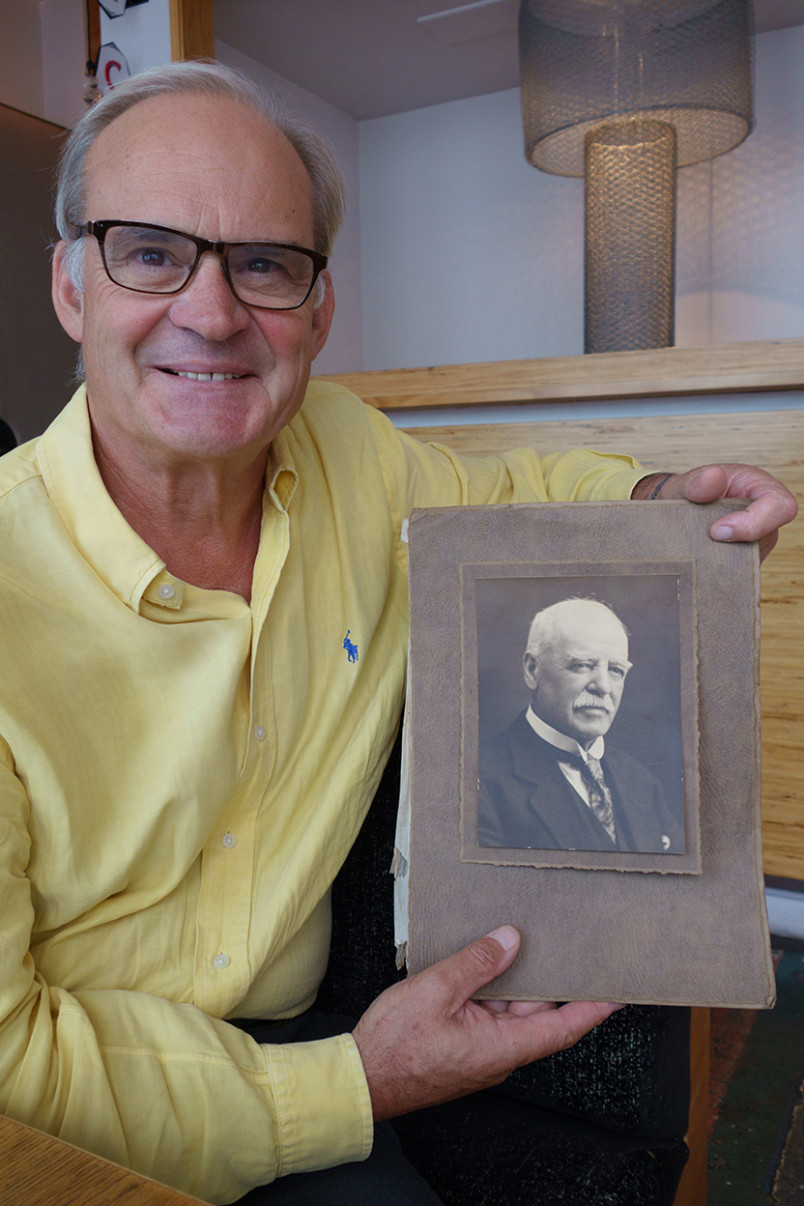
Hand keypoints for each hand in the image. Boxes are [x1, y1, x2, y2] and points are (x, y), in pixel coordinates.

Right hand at [352, 926, 621, 1120]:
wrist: (360, 1079)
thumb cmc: (394, 1046)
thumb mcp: (436, 990)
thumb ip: (477, 963)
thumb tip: (510, 940)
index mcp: (502, 1047)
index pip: (563, 1027)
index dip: (595, 1008)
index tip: (620, 992)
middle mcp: (499, 1054)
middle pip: (537, 1011)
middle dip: (547, 978)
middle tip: (563, 942)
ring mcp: (482, 1053)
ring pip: (510, 1011)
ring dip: (511, 982)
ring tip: (514, 942)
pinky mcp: (465, 1048)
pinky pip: (490, 1016)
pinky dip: (491, 991)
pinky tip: (482, 964)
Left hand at [632, 464, 796, 560]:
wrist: (674, 512)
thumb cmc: (688, 492)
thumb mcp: (686, 483)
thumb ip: (697, 481)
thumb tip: (713, 476)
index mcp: (759, 487)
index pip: (780, 506)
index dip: (754, 522)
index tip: (717, 530)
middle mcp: (764, 516)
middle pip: (765, 539)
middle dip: (731, 545)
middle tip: (702, 540)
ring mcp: (757, 541)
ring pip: (750, 560)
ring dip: (721, 557)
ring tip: (698, 546)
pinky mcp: (744, 560)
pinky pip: (738, 571)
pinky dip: (718, 567)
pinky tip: (701, 559)